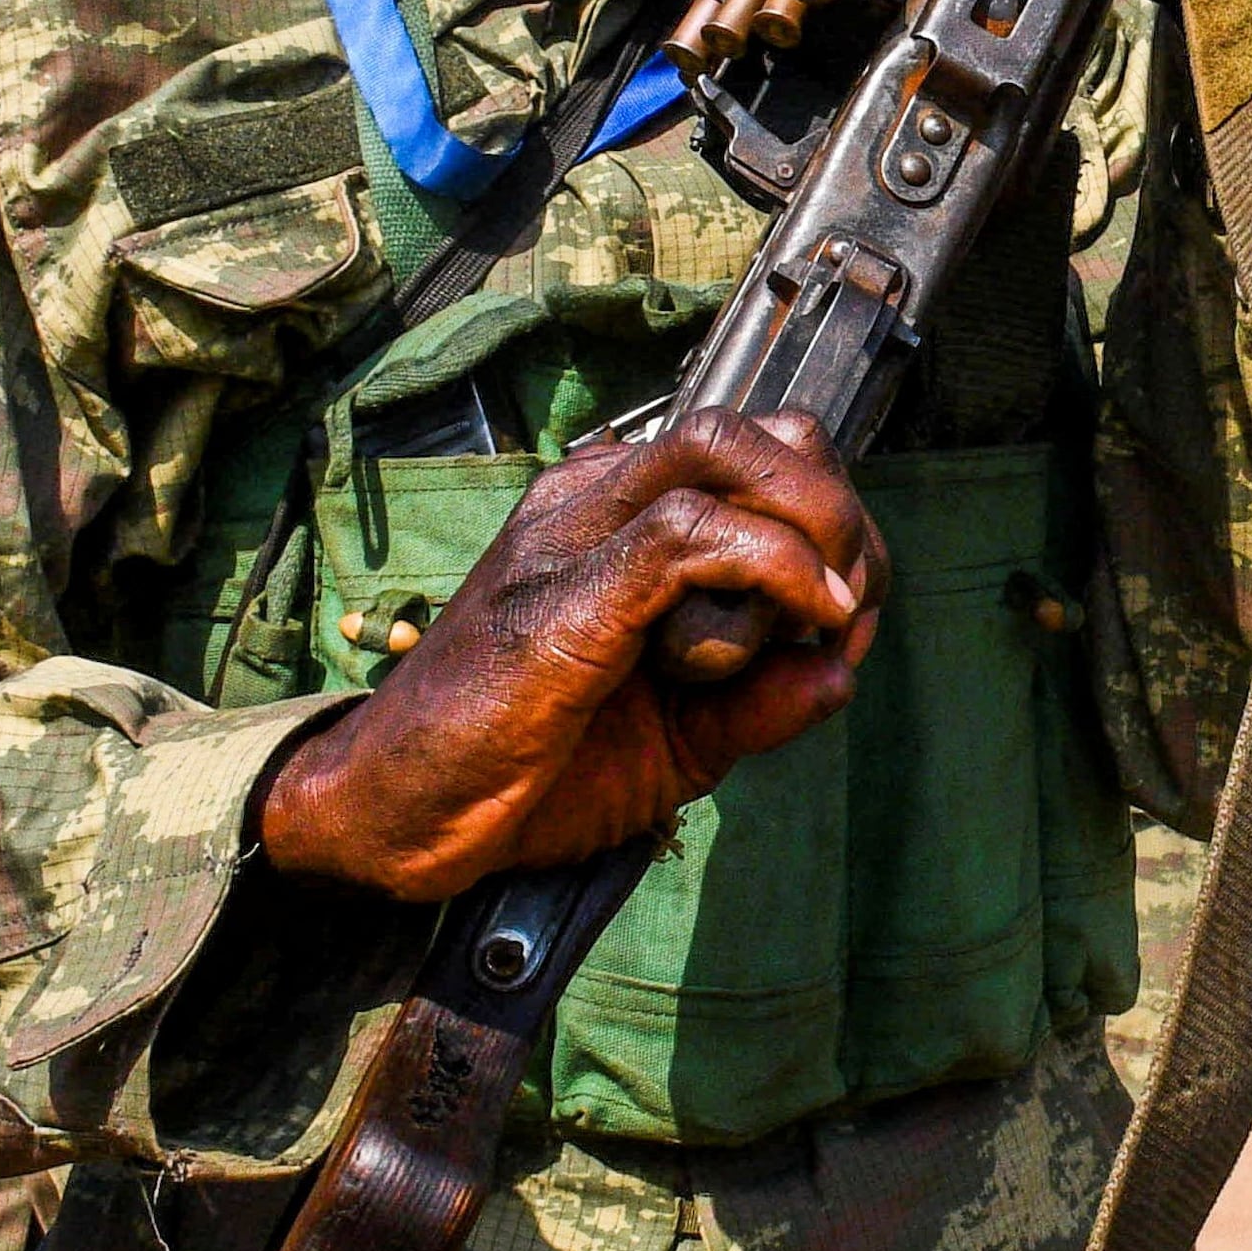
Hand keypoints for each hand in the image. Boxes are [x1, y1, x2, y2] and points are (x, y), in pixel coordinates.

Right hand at [253, 416, 885, 900]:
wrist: (402, 818)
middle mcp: (593, 500)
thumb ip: (761, 703)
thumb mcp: (679, 742)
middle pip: (756, 432)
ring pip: (725, 450)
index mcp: (615, 516)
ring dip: (809, 524)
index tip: (849, 618)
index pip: (758, 455)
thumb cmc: (529, 771)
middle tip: (846, 608)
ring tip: (821, 615)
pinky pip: (691, 532)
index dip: (831, 523)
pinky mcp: (563, 593)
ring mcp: (572, 535)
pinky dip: (772, 568)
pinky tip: (802, 621)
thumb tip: (841, 671)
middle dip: (833, 511)